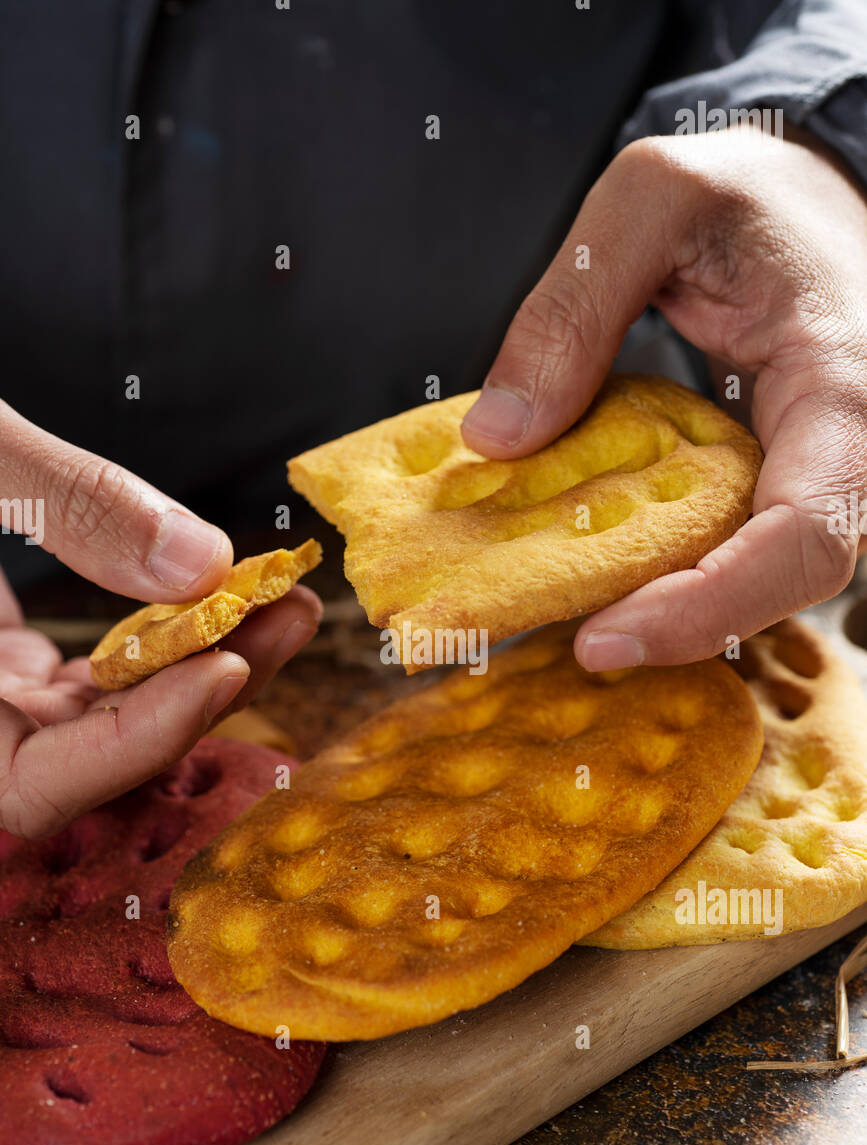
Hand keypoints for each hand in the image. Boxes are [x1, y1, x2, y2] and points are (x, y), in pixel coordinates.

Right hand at [0, 400, 319, 834]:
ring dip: (192, 661)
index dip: (132, 744)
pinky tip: (210, 591)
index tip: (223, 667)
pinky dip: (152, 640)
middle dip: (201, 691)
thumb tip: (199, 562)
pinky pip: (85, 679)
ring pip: (98, 716)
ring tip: (278, 595)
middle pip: (91, 754)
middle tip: (292, 612)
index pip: (33, 788)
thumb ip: (63, 500)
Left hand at [461, 126, 866, 668]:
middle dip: (677, 626)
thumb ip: (573, 308)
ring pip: (759, 577)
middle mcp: (850, 451)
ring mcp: (822, 475)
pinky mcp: (783, 483)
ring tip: (566, 611)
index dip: (710, 605)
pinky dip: (666, 567)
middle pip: (784, 584)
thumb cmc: (751, 188)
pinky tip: (594, 566)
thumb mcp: (653, 198)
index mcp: (844, 388)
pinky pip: (735, 545)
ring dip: (666, 604)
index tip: (603, 638)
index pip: (806, 535)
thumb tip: (497, 437)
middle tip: (573, 645)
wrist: (810, 195)